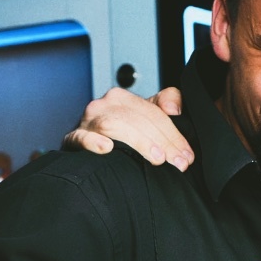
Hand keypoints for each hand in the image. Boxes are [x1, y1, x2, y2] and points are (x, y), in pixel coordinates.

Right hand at [62, 86, 192, 167]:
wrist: (89, 150)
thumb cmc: (121, 134)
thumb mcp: (146, 116)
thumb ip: (165, 102)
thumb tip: (174, 108)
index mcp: (122, 98)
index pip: (152, 112)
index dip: (173, 134)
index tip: (186, 155)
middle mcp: (103, 105)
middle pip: (137, 119)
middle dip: (162, 141)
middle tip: (177, 162)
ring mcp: (88, 121)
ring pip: (114, 125)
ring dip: (138, 142)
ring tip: (157, 158)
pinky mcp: (74, 138)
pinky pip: (81, 137)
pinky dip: (93, 141)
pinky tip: (107, 148)